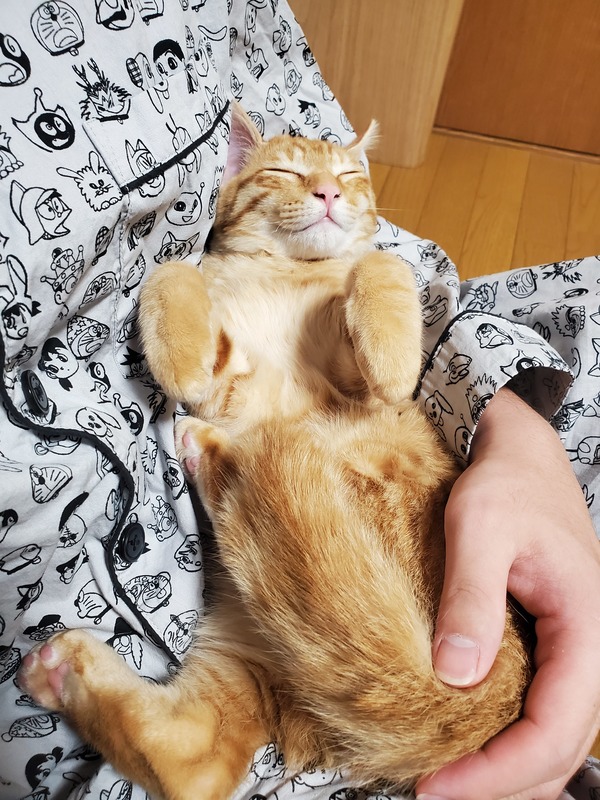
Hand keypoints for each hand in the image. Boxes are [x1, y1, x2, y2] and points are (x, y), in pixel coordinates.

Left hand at [416, 388, 599, 799]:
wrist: (523, 454)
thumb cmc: (506, 482)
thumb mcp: (480, 527)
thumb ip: (471, 597)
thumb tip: (455, 678)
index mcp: (587, 626)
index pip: (554, 728)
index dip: (499, 771)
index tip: (437, 786)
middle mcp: (590, 648)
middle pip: (560, 748)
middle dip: (500, 784)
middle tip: (430, 792)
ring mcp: (574, 649)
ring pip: (554, 738)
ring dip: (507, 771)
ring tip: (447, 781)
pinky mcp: (551, 644)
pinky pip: (542, 710)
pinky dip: (510, 742)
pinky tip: (471, 747)